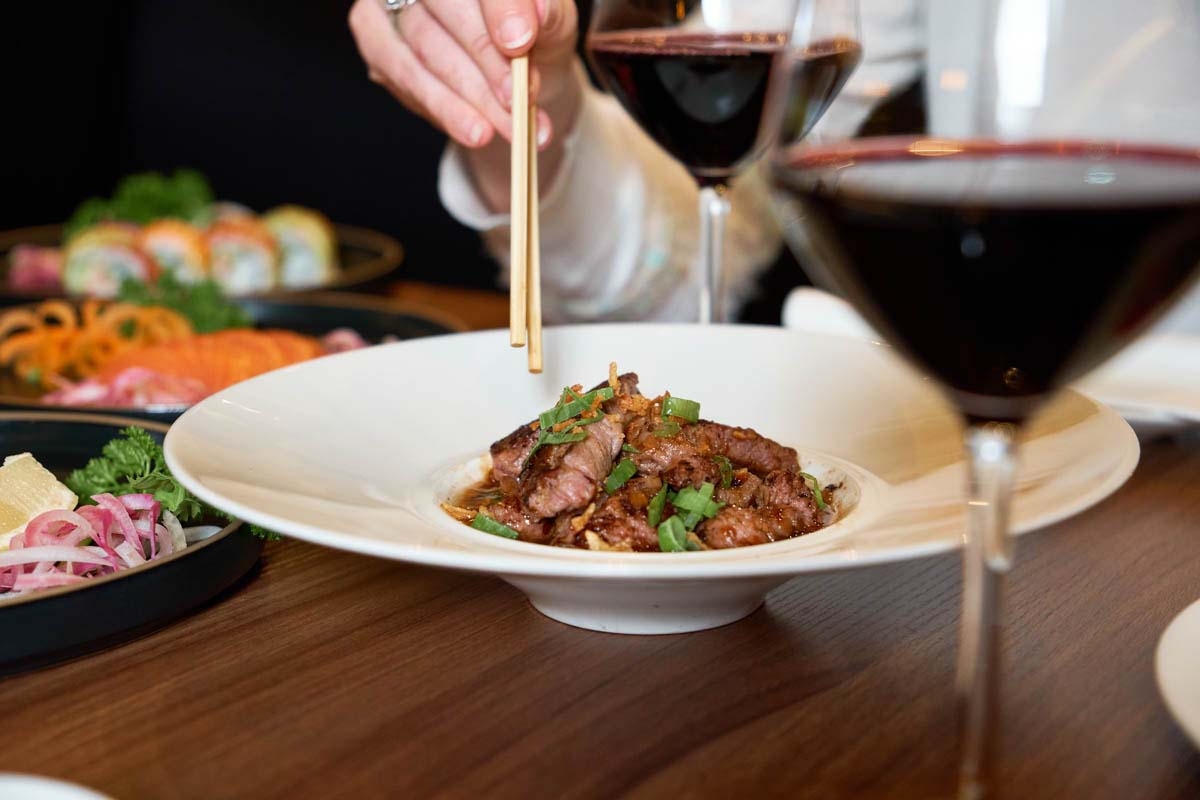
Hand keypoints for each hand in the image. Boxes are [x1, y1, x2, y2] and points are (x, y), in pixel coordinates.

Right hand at [348, 0, 580, 149]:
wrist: (516, 75)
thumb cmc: (534, 37)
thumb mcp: (555, 25)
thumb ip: (547, 15)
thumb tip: (534, 15)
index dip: (500, 9)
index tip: (519, 44)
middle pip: (447, 10)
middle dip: (486, 63)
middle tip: (517, 102)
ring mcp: (393, 0)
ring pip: (425, 50)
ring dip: (469, 97)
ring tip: (505, 129)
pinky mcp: (375, 36)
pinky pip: (403, 75)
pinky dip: (443, 108)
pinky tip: (473, 130)